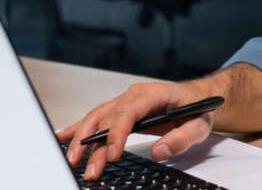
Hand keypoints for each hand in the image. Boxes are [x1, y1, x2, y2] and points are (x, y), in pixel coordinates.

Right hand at [56, 80, 217, 181]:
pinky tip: (62, 137)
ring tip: (73, 160)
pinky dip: (78, 128)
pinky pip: (96, 118)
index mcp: (153, 93)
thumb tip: (159, 151)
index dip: (117, 133)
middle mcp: (134, 95)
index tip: (112, 155)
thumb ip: (181, 138)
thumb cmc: (198, 109)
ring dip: (82, 140)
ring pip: (97, 118)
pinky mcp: (120, 110)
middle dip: (95, 144)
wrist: (198, 98)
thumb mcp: (199, 125)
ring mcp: (124, 101)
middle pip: (107, 118)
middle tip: (90, 169)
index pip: (128, 112)